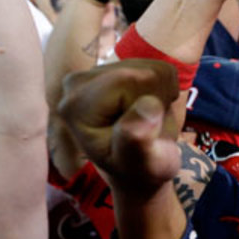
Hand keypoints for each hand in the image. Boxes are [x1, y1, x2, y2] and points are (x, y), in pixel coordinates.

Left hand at [58, 60, 183, 199]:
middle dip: (155, 100)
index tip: (143, 133)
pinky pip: (157, 67)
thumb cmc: (141, 170)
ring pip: (153, 68)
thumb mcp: (142, 164)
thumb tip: (146, 106)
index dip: (149, 104)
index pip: (128, 80)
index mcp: (75, 105)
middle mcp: (76, 83)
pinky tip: (149, 111)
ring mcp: (94, 73)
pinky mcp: (113, 67)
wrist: (140, 170)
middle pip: (141, 71)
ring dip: (159, 98)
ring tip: (147, 122)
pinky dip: (162, 90)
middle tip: (148, 129)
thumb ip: (137, 140)